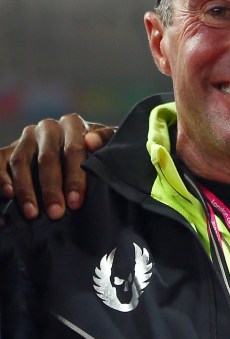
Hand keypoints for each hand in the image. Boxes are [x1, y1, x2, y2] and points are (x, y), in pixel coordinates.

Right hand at [0, 115, 115, 219]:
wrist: (83, 148)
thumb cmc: (100, 153)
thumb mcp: (110, 146)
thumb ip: (107, 141)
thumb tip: (91, 141)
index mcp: (73, 124)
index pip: (74, 150)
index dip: (75, 178)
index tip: (76, 203)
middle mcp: (48, 127)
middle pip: (47, 158)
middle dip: (51, 189)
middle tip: (56, 213)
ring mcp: (27, 137)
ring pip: (21, 161)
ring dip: (25, 189)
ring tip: (32, 213)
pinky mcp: (10, 148)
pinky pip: (1, 160)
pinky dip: (2, 177)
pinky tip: (7, 194)